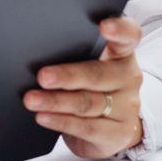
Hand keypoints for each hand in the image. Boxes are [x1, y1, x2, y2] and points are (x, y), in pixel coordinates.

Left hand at [23, 16, 144, 158]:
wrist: (109, 127)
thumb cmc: (90, 87)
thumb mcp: (85, 66)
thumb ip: (71, 55)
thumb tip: (34, 53)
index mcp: (121, 54)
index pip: (128, 36)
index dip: (119, 29)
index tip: (104, 26)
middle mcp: (128, 78)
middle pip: (98, 74)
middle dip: (67, 76)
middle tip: (43, 76)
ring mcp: (126, 107)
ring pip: (88, 103)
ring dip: (56, 101)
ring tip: (32, 99)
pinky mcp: (118, 134)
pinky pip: (87, 128)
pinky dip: (62, 122)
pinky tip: (44, 117)